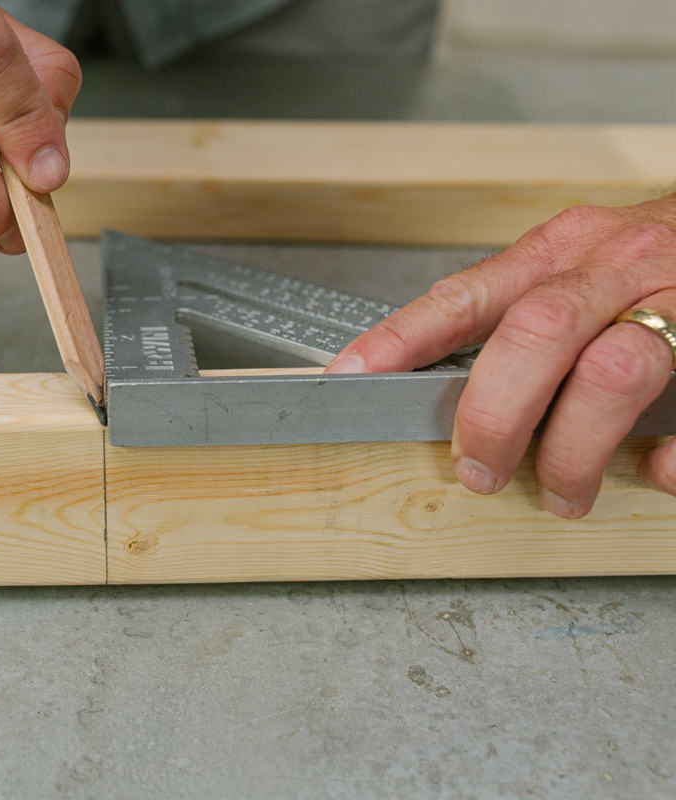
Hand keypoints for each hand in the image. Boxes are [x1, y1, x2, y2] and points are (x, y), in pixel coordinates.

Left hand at [325, 194, 675, 517]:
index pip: (466, 292)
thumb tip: (441, 383)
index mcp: (562, 249)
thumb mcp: (577, 262)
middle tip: (477, 470)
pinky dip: (671, 452)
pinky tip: (655, 470)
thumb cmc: (654, 257)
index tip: (352, 375)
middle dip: (496, 414)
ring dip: (574, 449)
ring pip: (614, 374)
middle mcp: (615, 266)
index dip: (403, 337)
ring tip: (560, 492)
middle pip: (536, 335)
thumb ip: (519, 313)